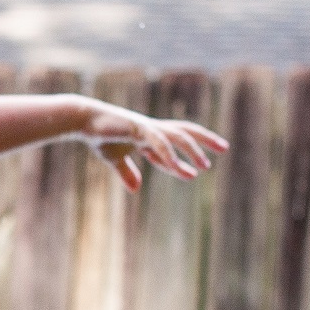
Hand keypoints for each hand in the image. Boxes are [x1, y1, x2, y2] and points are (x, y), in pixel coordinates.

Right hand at [83, 102, 228, 191]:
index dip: (185, 160)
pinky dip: (169, 155)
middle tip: (224, 148)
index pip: (173, 147)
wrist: (84, 120)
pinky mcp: (140, 129)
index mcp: (149, 135)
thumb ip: (127, 172)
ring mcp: (148, 127)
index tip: (196, 173)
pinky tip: (177, 166)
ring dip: (193, 151)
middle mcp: (153, 129)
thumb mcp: (114, 159)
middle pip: (186, 132)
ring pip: (178, 138)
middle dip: (205, 140)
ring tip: (205, 166)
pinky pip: (159, 143)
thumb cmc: (99, 136)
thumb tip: (136, 189)